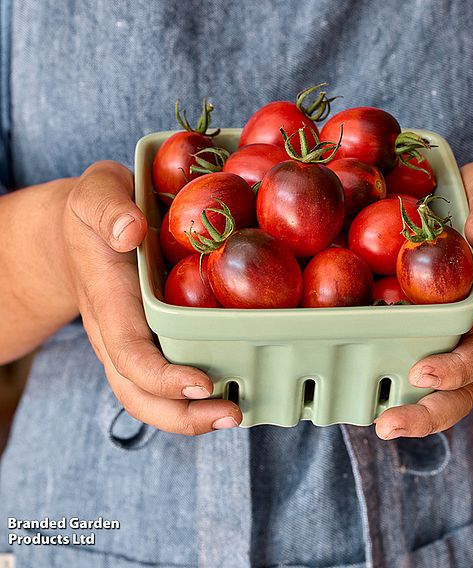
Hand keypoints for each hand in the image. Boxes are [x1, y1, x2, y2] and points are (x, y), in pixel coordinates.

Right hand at [63, 161, 241, 433]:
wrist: (77, 237)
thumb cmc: (93, 215)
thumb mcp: (96, 194)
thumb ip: (107, 208)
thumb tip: (130, 232)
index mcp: (107, 303)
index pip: (129, 353)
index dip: (163, 377)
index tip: (203, 384)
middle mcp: (115, 334)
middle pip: (139, 393)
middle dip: (183, 415)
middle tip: (233, 415)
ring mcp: (129, 343)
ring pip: (148, 397)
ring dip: (190, 417)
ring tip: (236, 415)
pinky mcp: (144, 341)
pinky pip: (162, 379)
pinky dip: (191, 397)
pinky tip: (230, 390)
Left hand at [374, 162, 472, 438]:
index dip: (456, 368)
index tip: (422, 371)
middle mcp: (463, 331)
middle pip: (456, 388)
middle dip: (426, 412)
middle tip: (388, 425)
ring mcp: (439, 334)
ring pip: (427, 385)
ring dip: (401, 408)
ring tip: (366, 421)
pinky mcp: (412, 324)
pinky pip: (398, 353)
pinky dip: (377, 372)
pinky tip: (343, 378)